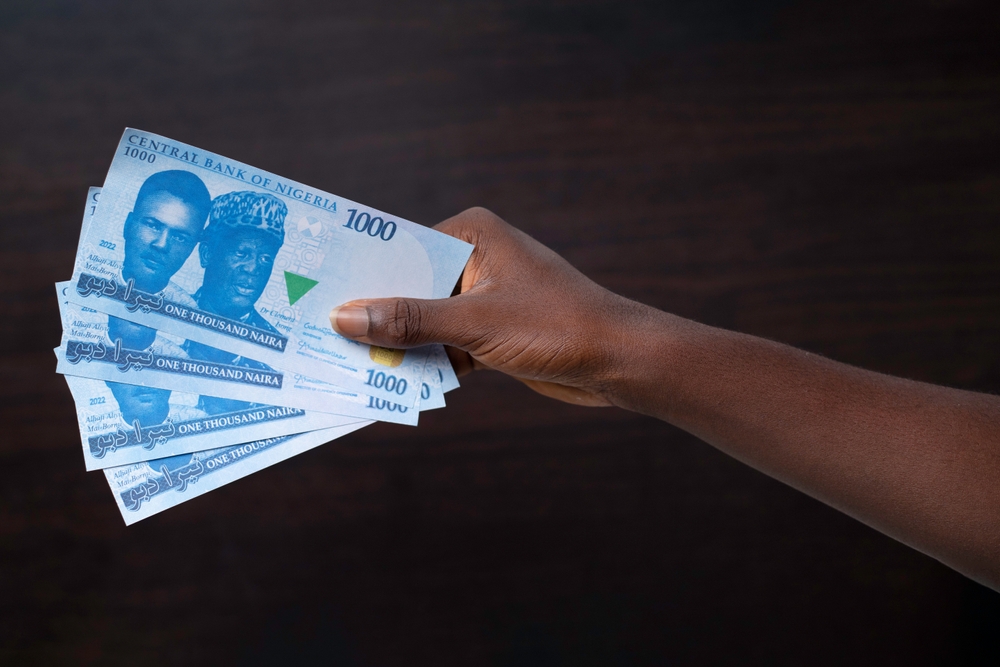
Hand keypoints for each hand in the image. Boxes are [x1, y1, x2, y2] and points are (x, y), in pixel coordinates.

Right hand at [329, 207, 646, 406]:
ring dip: (396, 345)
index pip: (399, 249)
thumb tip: (345, 317)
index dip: (358, 274)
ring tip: (342, 364)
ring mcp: (482, 297)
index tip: (310, 290)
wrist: (618, 361)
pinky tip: (388, 382)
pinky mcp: (490, 332)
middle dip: (372, 315)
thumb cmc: (557, 326)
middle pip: (407, 287)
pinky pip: (443, 344)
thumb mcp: (476, 323)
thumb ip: (410, 320)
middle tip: (316, 334)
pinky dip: (423, 363)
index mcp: (471, 234)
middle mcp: (473, 259)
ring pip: (423, 320)